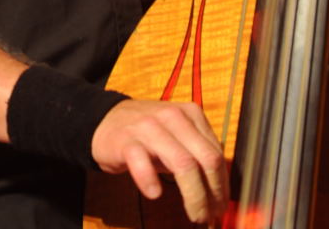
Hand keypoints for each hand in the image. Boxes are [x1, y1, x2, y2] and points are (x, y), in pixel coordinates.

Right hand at [91, 98, 227, 224]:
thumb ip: (198, 153)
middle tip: (210, 215)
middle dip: (212, 193)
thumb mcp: (177, 135)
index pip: (216, 153)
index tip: (221, 204)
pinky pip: (142, 162)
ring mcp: (149, 127)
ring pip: (183, 163)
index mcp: (190, 114)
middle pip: (205, 159)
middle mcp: (172, 117)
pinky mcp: (126, 140)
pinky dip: (150, 181)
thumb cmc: (147, 133)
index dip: (222, 185)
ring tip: (195, 214)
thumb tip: (221, 190)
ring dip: (194, 195)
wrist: (106, 119)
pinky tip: (154, 193)